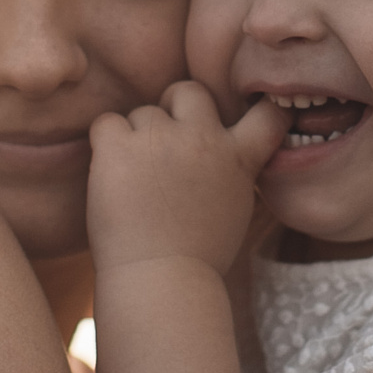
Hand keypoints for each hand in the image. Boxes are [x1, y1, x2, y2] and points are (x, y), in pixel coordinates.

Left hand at [87, 84, 287, 275]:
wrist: (160, 282)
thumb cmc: (195, 256)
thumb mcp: (234, 207)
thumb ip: (231, 169)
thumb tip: (221, 145)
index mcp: (238, 157)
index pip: (268, 112)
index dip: (257, 103)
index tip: (243, 110)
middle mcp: (203, 138)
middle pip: (188, 91)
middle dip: (174, 108)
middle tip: (162, 144)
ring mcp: (161, 139)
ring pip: (142, 114)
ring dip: (136, 139)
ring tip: (135, 184)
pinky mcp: (120, 146)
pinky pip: (106, 124)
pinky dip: (104, 146)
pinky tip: (110, 177)